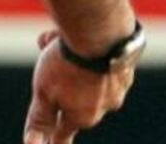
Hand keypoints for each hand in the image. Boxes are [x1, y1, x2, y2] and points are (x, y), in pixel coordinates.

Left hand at [23, 29, 135, 143]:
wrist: (99, 31)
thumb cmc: (67, 65)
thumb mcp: (44, 94)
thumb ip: (40, 119)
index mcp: (83, 116)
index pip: (64, 132)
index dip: (56, 137)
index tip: (53, 142)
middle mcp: (105, 105)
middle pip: (71, 96)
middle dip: (55, 79)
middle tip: (46, 56)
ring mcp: (118, 85)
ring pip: (81, 72)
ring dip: (63, 57)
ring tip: (55, 41)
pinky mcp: (125, 64)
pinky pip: (95, 56)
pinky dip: (80, 47)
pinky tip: (72, 34)